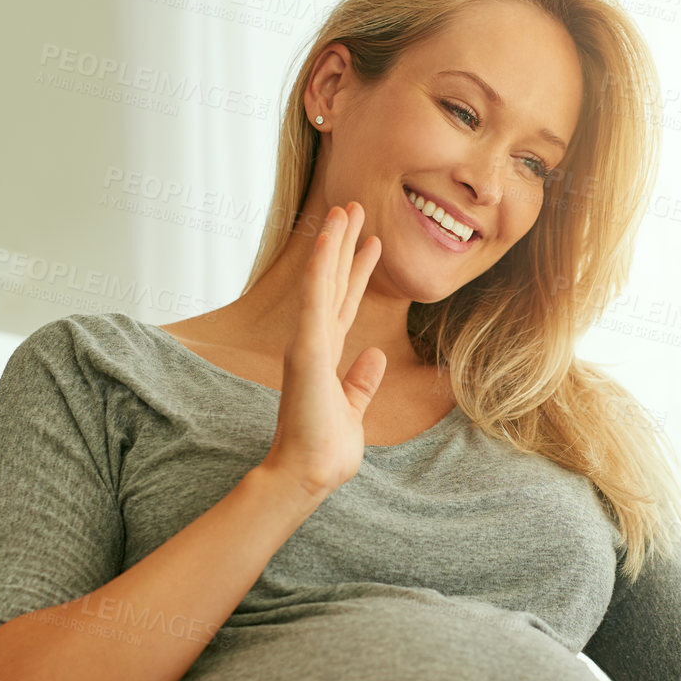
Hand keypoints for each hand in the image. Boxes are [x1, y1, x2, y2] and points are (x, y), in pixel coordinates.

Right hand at [260, 203, 385, 498]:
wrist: (308, 473)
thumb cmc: (325, 450)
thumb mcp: (353, 409)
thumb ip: (361, 381)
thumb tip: (374, 356)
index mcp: (326, 355)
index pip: (345, 302)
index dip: (357, 271)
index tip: (371, 242)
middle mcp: (315, 342)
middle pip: (334, 283)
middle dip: (345, 245)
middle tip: (355, 208)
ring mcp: (308, 343)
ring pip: (322, 282)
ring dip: (333, 243)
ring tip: (345, 209)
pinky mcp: (306, 350)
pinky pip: (316, 300)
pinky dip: (321, 269)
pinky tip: (328, 240)